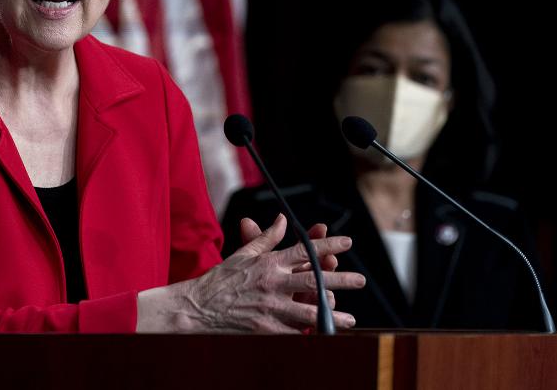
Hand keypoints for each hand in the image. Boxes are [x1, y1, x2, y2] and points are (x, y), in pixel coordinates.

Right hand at [138, 214, 363, 332]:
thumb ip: (266, 238)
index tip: (347, 241)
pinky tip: (325, 337)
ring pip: (309, 311)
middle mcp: (272, 283)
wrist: (197, 308)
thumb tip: (282, 220)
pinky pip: (293, 333)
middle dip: (341, 279)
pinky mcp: (265, 328)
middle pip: (315, 280)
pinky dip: (309, 335)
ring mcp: (270, 307)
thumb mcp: (243, 255)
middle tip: (360, 281)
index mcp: (269, 263)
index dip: (328, 244)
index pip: (305, 250)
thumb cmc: (220, 280)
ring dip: (332, 315)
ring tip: (350, 319)